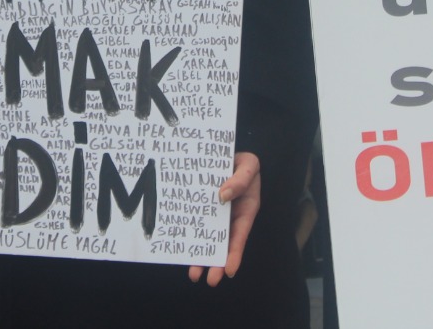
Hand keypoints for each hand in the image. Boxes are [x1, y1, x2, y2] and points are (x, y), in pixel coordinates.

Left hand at [188, 152, 259, 285]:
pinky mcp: (202, 210)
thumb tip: (222, 195)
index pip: (240, 235)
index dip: (235, 253)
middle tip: (209, 280)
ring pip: (209, 239)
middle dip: (217, 262)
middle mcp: (230, 217)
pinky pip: (196, 224)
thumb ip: (240, 179)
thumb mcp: (249, 166)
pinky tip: (184, 251)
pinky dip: (191, 237)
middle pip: (224, 244)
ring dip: (202, 257)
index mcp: (245, 210)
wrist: (227, 153)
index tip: (229, 271)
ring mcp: (215, 215)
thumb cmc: (243, 162)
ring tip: (194, 274)